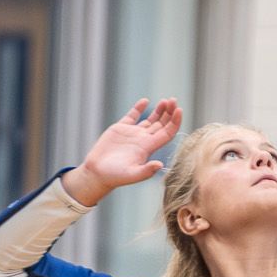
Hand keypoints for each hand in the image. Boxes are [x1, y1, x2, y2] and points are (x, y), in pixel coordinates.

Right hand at [64, 99, 183, 206]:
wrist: (97, 173)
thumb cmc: (115, 176)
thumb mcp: (132, 175)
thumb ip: (146, 171)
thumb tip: (160, 165)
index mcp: (148, 148)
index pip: (167, 133)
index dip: (175, 122)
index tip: (179, 110)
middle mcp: (143, 140)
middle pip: (162, 124)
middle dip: (169, 112)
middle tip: (174, 100)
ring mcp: (133, 134)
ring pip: (151, 119)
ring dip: (159, 110)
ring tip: (166, 101)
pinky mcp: (120, 129)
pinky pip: (132, 116)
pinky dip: (139, 108)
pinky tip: (145, 101)